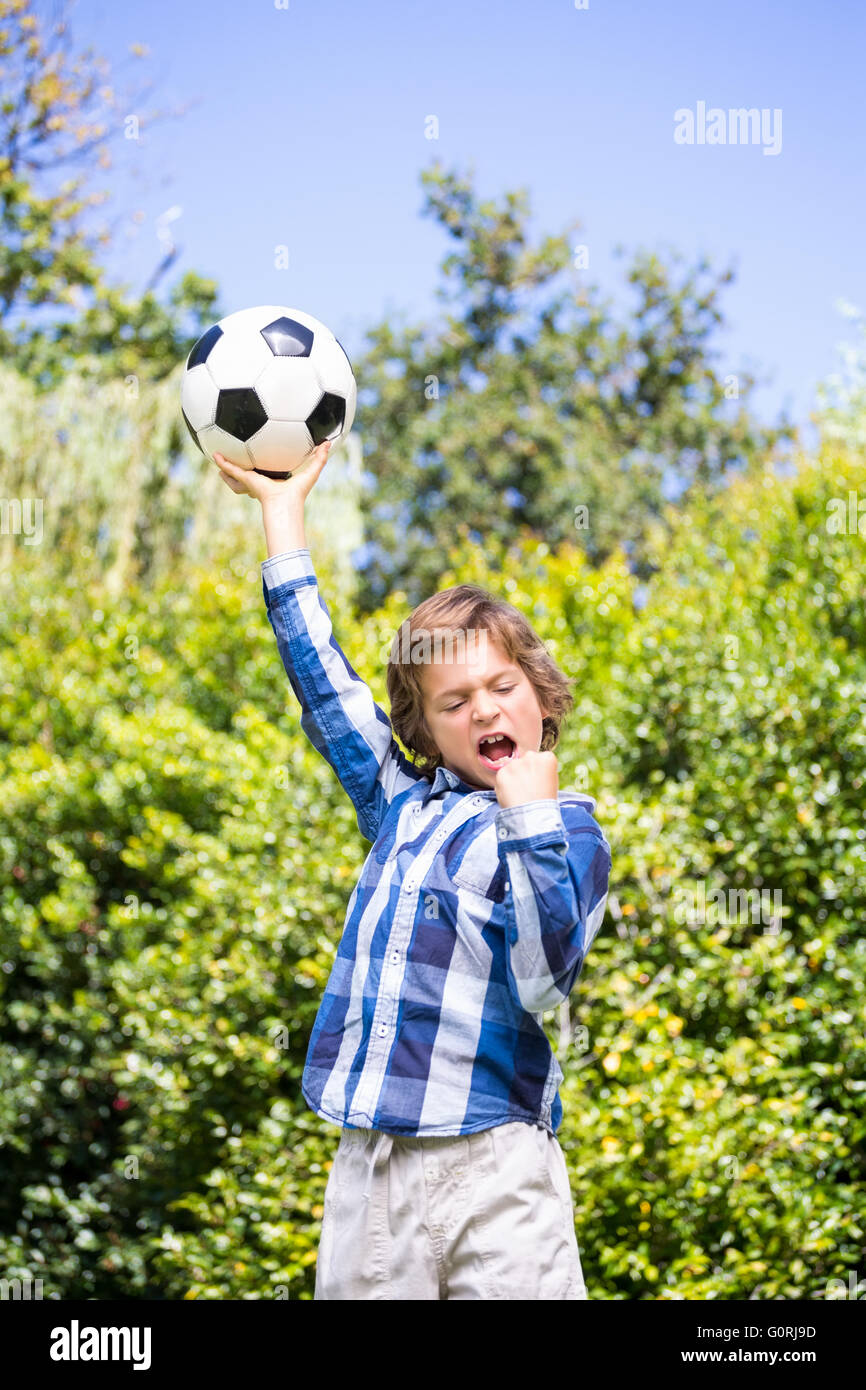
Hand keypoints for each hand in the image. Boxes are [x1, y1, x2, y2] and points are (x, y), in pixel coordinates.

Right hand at [214, 438, 331, 504]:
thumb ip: (319, 457)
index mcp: (276, 479)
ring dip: (228, 467)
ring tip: (219, 458)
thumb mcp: (311, 471)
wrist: (285, 503)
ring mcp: (252, 481)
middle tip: (238, 457)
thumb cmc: (298, 492)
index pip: (269, 472)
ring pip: (236, 474)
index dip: (267, 466)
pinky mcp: (245, 479)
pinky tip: (215, 455)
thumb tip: (329, 443)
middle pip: (250, 473)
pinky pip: (231, 470)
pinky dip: (223, 463)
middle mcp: (262, 480)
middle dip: (244, 467)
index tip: (265, 458)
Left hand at [494, 749, 558, 808]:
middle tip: (528, 788)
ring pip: (512, 768)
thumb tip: (532, 768)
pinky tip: (511, 795)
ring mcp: (515, 764)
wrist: (533, 818)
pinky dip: (504, 785)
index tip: (539, 783)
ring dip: (514, 777)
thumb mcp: (551, 782)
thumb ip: (542, 771)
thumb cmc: (545, 803)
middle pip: (526, 760)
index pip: (541, 759)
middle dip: (525, 770)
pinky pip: (502, 776)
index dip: (539, 772)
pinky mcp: (501, 772)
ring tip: (519, 794)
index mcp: (547, 758)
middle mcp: (531, 756)